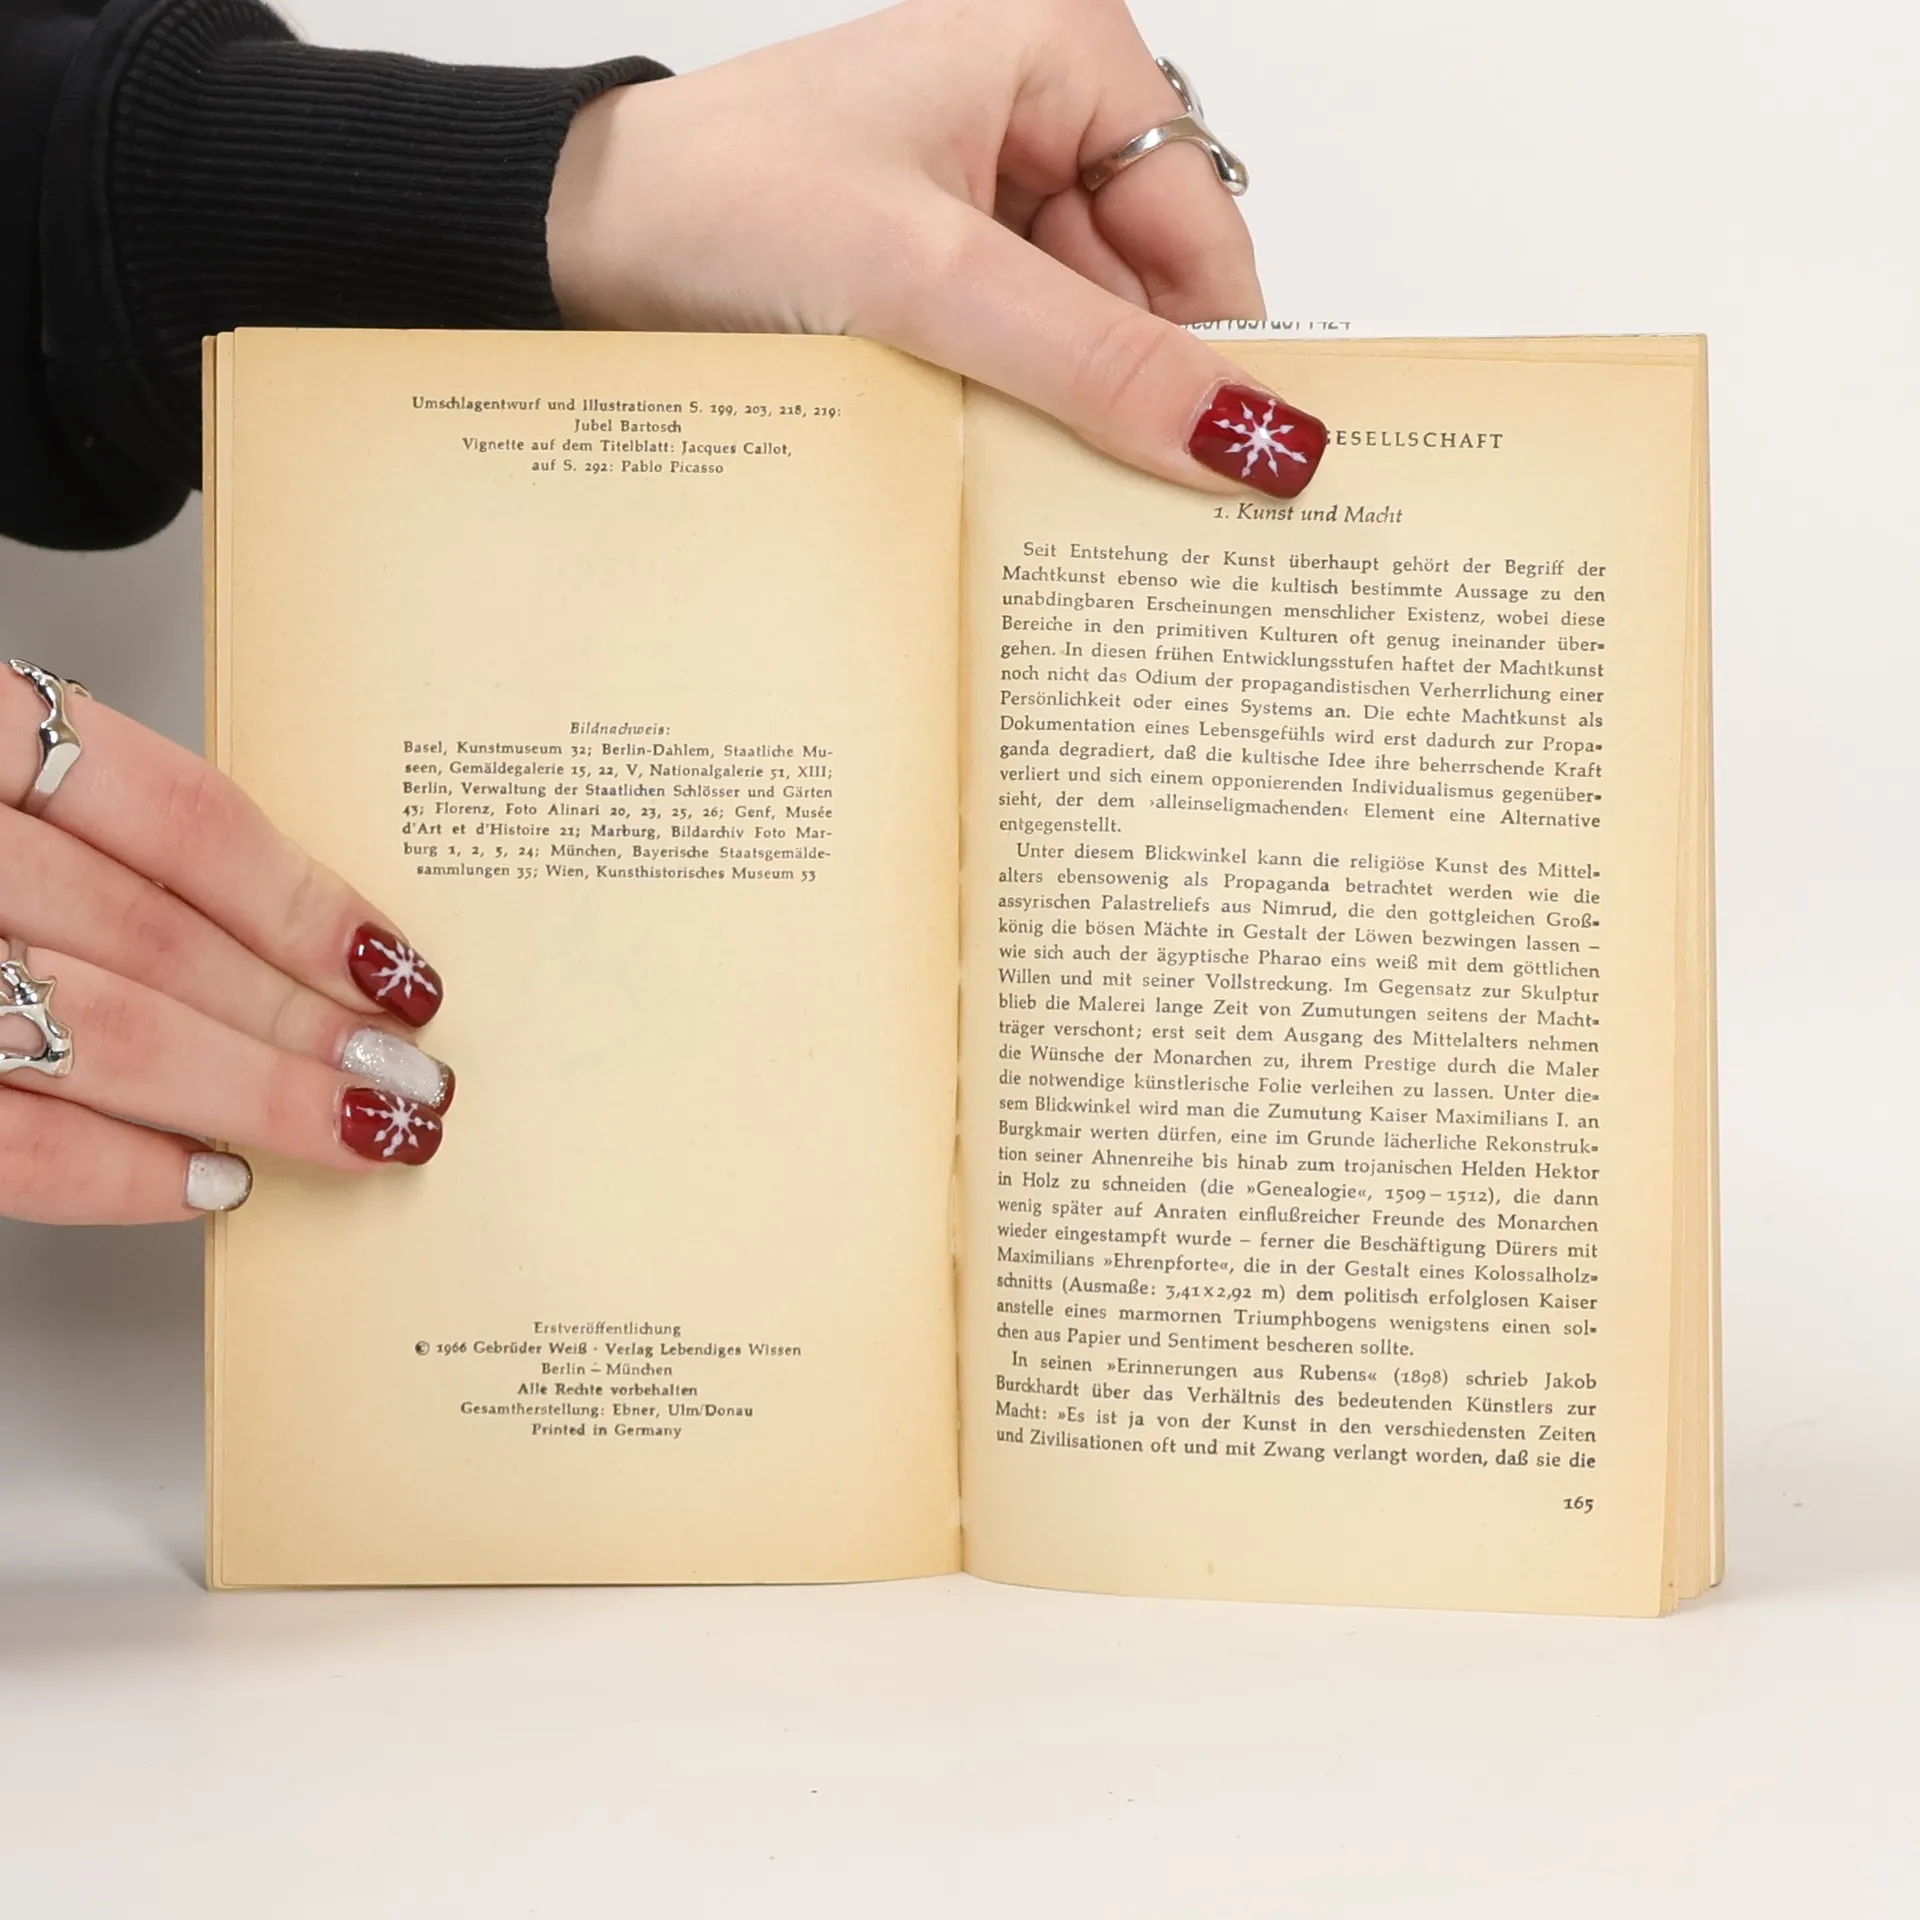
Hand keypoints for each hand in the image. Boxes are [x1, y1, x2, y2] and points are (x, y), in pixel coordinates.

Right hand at [0, 665, 454, 1224]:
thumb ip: (90, 827)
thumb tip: (281, 941)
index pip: (176, 817)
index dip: (307, 901)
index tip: (400, 965)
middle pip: (152, 938)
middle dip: (301, 1021)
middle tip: (414, 1076)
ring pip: (95, 1034)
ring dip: (248, 1095)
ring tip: (355, 1129)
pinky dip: (112, 1171)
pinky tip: (210, 1181)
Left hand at [548, 0, 1325, 499]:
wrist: (579, 239)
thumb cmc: (720, 201)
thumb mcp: (927, 280)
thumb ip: (1095, 361)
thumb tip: (1250, 435)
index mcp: (1062, 53)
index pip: (1200, 227)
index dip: (1214, 349)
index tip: (1232, 472)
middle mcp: (1038, 113)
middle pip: (1146, 289)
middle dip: (1129, 391)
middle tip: (1122, 501)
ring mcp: (988, 192)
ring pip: (1084, 332)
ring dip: (1064, 412)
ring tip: (1023, 472)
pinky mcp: (943, 261)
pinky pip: (1022, 350)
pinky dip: (1014, 410)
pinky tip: (986, 453)